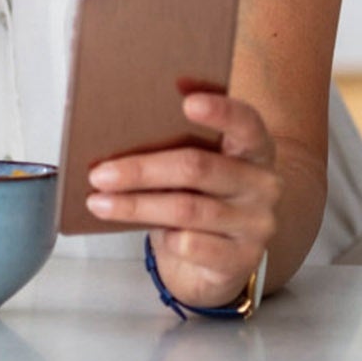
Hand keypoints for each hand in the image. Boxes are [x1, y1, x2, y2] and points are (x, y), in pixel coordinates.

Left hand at [85, 92, 280, 307]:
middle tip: (100, 173)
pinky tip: (143, 231)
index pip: (245, 122)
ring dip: (136, 206)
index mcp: (252, 146)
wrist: (218, 252)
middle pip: (197, 167)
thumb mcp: (190, 159)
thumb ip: (171, 138)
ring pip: (187, 208)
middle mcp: (262, 183)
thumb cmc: (195, 191)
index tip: (186, 101)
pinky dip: (163, 237)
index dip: (220, 109)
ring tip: (99, 201)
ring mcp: (256, 223)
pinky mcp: (243, 259)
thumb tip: (114, 122)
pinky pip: (193, 245)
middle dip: (141, 169)